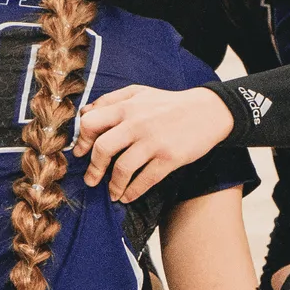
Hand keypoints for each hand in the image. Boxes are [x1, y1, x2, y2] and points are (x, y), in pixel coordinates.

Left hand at [74, 85, 233, 200]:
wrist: (208, 111)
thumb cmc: (169, 103)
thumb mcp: (139, 93)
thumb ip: (111, 100)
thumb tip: (84, 113)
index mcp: (127, 106)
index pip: (91, 123)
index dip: (82, 140)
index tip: (81, 153)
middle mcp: (137, 123)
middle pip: (103, 148)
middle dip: (93, 168)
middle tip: (91, 179)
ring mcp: (154, 142)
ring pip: (123, 168)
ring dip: (113, 186)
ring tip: (112, 192)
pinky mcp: (170, 158)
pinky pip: (146, 180)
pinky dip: (133, 192)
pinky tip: (128, 196)